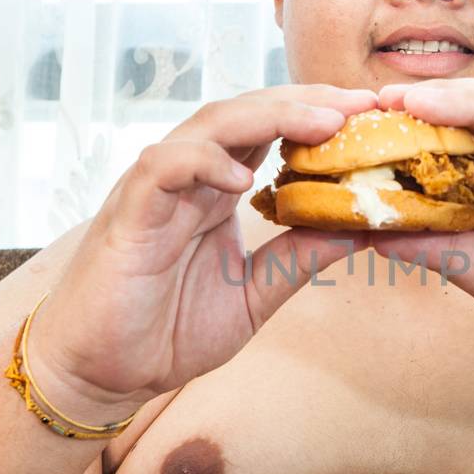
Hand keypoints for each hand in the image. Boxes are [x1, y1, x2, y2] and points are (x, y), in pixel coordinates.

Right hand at [26, 83, 378, 428]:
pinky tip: (242, 176)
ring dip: (269, 117)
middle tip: (363, 104)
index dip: (321, 115)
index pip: (273, 130)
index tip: (374, 114)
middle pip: (250, 113)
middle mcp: (190, 177)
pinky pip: (162, 167)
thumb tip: (364, 227)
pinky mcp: (127, 213)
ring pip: (211, 125)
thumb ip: (301, 257)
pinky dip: (202, 162)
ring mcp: (156, 189)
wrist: (100, 371)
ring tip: (323, 124)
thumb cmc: (166, 330)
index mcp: (218, 189)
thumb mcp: (256, 293)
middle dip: (308, 101)